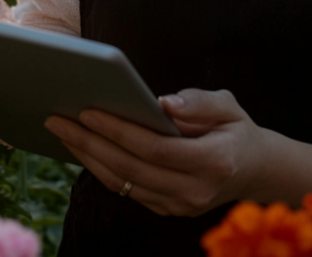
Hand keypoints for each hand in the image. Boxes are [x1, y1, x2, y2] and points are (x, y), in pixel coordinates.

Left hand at [44, 88, 266, 216]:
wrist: (254, 170)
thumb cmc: (237, 129)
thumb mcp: (229, 106)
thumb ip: (199, 103)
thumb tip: (162, 103)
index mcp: (213, 162)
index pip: (155, 149)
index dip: (119, 131)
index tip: (88, 110)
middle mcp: (193, 192)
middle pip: (130, 169)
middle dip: (90, 143)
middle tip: (57, 119)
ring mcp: (178, 206)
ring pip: (123, 183)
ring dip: (87, 157)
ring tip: (61, 131)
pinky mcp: (166, 209)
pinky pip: (126, 190)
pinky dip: (100, 168)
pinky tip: (82, 147)